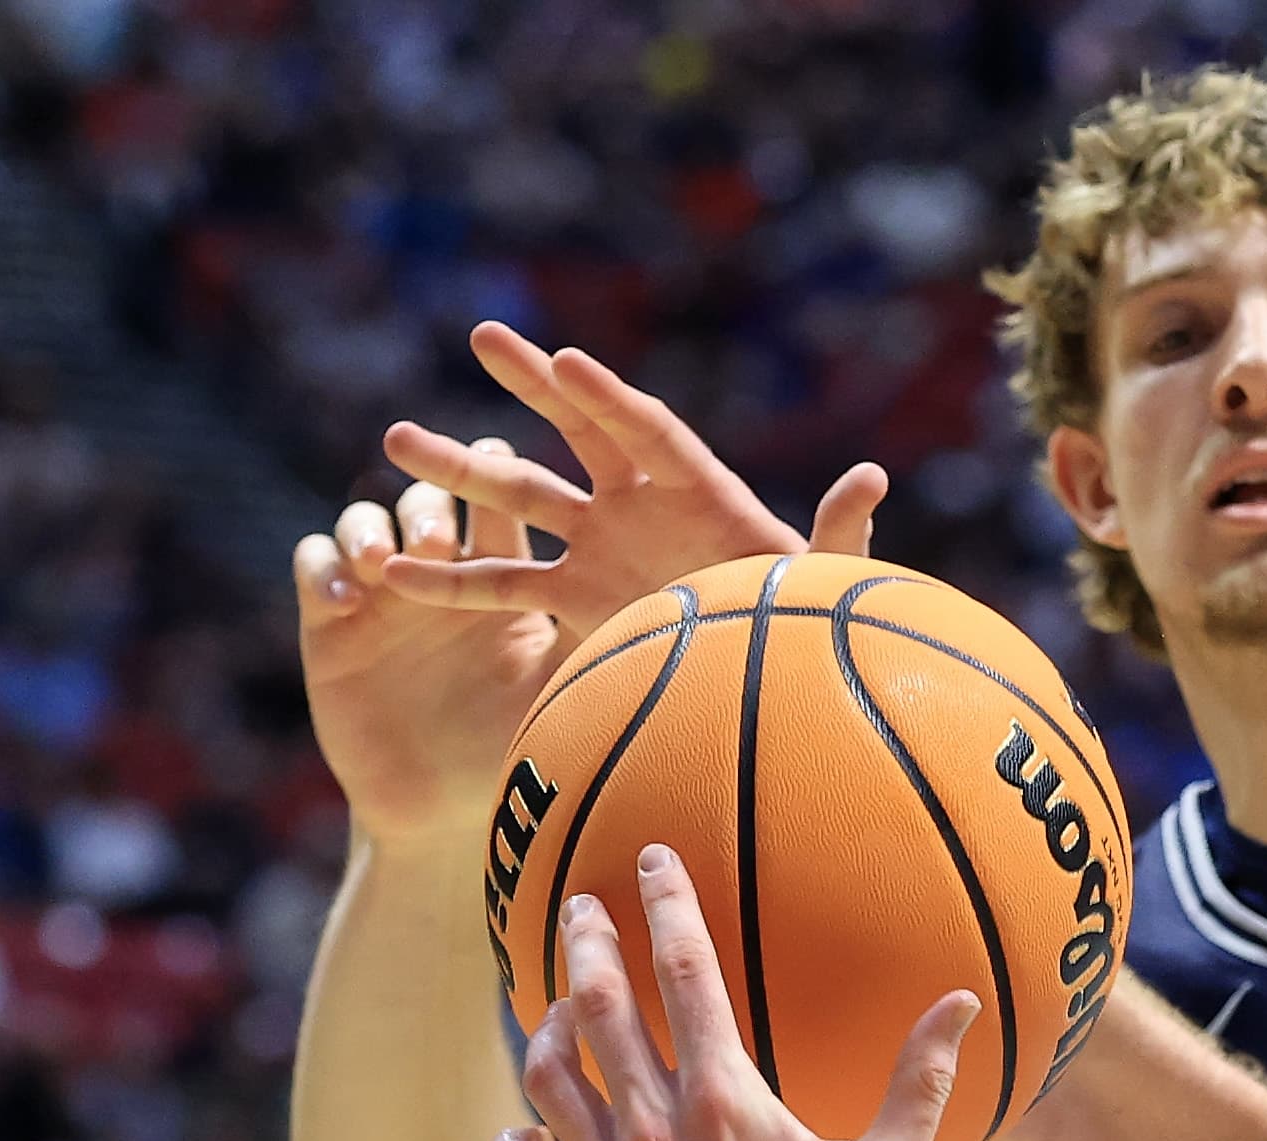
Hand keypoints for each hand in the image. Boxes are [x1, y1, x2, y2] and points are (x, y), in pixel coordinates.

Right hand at [293, 450, 570, 852]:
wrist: (439, 807)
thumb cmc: (512, 745)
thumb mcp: (561, 685)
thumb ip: (601, 635)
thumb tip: (673, 596)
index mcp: (500, 572)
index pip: (498, 496)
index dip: (496, 471)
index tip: (502, 467)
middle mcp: (437, 569)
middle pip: (429, 497)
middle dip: (429, 496)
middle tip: (442, 539)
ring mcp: (379, 590)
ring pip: (366, 519)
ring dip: (371, 528)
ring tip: (383, 560)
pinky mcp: (330, 618)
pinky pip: (314, 564)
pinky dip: (325, 569)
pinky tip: (346, 598)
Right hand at [377, 320, 888, 638]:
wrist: (765, 680)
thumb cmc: (804, 621)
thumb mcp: (822, 581)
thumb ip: (841, 535)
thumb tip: (872, 477)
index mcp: (700, 490)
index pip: (650, 431)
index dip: (610, 398)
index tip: (569, 363)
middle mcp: (640, 504)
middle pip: (577, 432)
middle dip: (530, 386)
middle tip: (485, 335)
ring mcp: (598, 545)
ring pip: (520, 497)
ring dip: (464, 470)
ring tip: (396, 441)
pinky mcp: (572, 597)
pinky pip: (502, 585)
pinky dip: (451, 583)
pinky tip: (395, 572)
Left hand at [489, 843, 978, 1140]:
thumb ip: (920, 1079)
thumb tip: (960, 999)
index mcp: (728, 1102)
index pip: (687, 972)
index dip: (667, 904)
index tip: (651, 860)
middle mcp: (657, 1132)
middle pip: (598, 1005)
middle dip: (585, 941)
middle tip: (579, 905)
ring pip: (548, 1079)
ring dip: (547, 1028)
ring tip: (556, 1006)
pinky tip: (528, 1135)